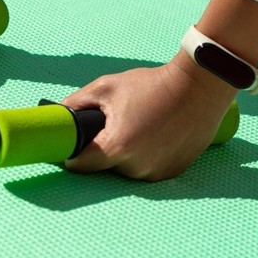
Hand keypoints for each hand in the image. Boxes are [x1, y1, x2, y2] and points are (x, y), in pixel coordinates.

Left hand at [61, 53, 238, 180]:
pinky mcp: (173, 172)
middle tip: (113, 127)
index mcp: (116, 147)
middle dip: (103, 151)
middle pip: (105, 168)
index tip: (72, 149)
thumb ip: (77, 103)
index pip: (81, 166)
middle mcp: (136, 167)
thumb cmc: (152, 85)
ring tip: (138, 128)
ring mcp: (156, 172)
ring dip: (126, 155)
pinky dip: (147, 156)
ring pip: (127, 170)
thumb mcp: (107, 87)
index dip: (73, 157)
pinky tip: (154, 136)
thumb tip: (58, 112)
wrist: (200, 86)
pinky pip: (149, 169)